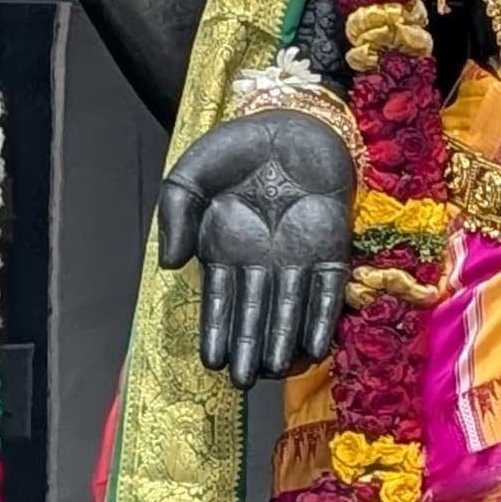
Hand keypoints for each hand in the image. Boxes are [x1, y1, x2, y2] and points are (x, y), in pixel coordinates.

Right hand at [157, 112, 351, 388]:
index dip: (216, 331)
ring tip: (274, 370)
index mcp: (226, 249)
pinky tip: (316, 345)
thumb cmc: (236, 147)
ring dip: (284, 340)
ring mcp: (298, 255)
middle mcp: (262, 261)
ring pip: (291, 308)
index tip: (210, 362)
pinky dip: (323, 316)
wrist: (290, 119)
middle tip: (241, 382)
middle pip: (254, 313)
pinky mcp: (331, 246)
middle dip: (247, 348)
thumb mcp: (190, 173)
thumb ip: (174, 215)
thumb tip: (168, 265)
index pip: (220, 301)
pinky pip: (329, 288)